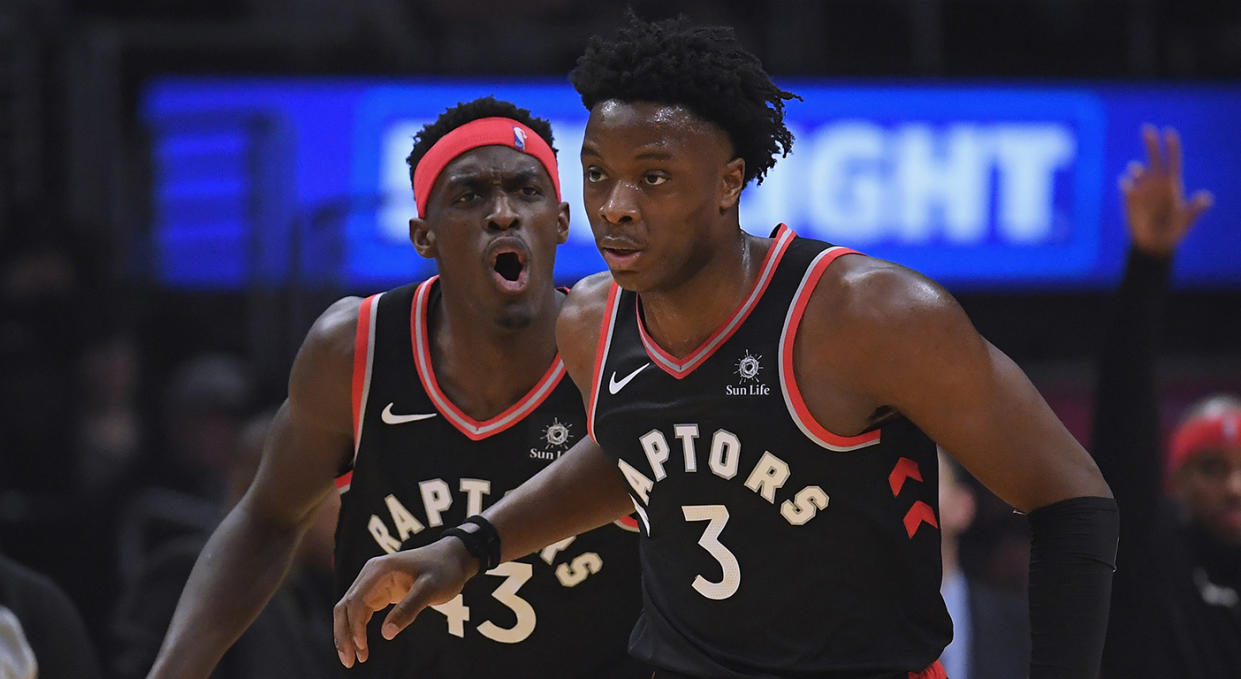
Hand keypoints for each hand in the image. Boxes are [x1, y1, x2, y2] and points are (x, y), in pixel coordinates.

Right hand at [332, 537, 475, 667]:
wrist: (452, 558)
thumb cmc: (443, 571)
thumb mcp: (430, 590)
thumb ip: (409, 609)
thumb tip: (386, 634)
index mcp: (379, 570)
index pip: (357, 600)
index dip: (355, 626)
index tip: (362, 647)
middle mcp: (371, 574)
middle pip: (346, 606)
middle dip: (344, 634)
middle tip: (349, 661)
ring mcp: (373, 582)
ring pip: (350, 610)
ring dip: (348, 634)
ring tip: (354, 659)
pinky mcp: (379, 591)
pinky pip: (361, 611)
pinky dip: (358, 629)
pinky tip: (362, 646)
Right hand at [1119, 124, 1212, 256]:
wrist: (1154, 244)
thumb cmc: (1173, 231)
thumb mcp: (1186, 221)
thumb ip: (1195, 209)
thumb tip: (1206, 197)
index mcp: (1172, 185)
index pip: (1172, 162)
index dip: (1171, 147)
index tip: (1169, 132)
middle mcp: (1157, 183)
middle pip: (1154, 159)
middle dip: (1151, 144)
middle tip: (1147, 128)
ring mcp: (1142, 189)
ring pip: (1138, 170)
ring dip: (1137, 168)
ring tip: (1136, 170)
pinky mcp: (1130, 198)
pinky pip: (1126, 186)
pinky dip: (1126, 183)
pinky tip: (1127, 184)